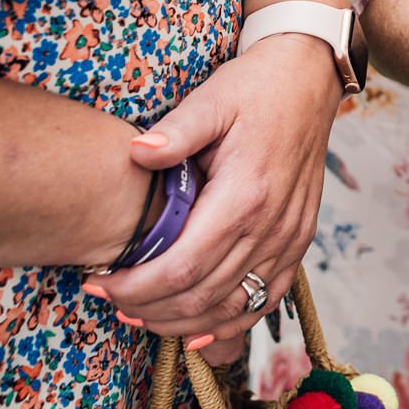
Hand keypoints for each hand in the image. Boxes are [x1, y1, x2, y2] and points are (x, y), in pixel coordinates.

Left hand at [90, 36, 339, 344]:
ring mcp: (289, 237)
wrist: (309, 79)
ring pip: (232, 308)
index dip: (136, 288)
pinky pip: (265, 299)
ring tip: (140, 313)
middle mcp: (271, 225)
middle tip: (108, 300)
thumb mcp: (212, 99)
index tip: (99, 284)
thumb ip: (175, 131)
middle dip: (148, 308)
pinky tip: (198, 329)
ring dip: (182, 321)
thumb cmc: (256, 88)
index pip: (183, 268)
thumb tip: (135, 154)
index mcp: (246, 195)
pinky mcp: (298, 240)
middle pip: (202, 296)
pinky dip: (230, 323)